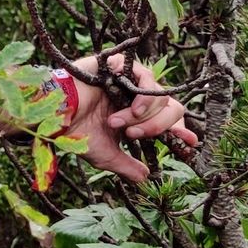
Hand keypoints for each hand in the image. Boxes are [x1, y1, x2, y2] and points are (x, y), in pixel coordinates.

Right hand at [70, 50, 195, 183]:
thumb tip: (145, 179)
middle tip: (135, 135)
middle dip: (158, 126)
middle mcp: (136, 99)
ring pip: (162, 96)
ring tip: (120, 123)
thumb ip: (127, 165)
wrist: (55, 115)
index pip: (168, 122)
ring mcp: (130, 82)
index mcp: (135, 118)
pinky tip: (133, 109)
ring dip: (145, 115)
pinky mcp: (122, 68)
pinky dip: (146, 97)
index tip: (191, 143)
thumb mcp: (106, 155)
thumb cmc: (75, 133)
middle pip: (172, 108)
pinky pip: (148, 78)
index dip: (181, 132)